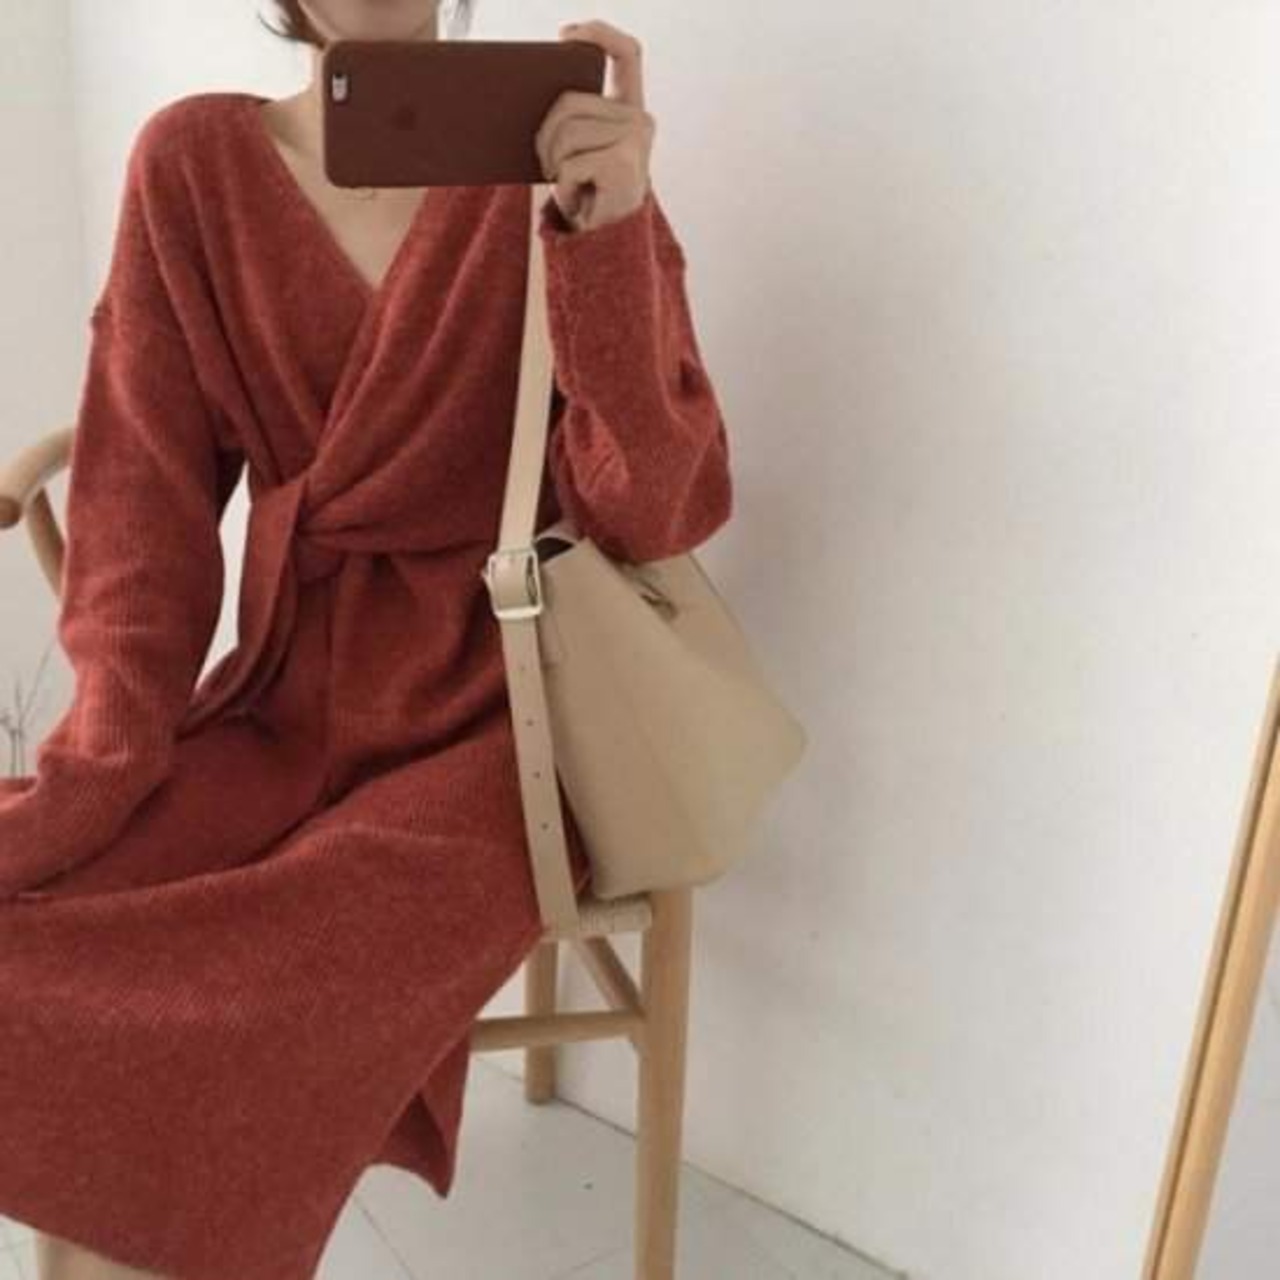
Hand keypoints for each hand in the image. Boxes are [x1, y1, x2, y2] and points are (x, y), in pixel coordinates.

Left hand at [535, 19, 654, 232]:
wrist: (606, 248)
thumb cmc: (588, 194)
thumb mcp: (581, 147)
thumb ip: (575, 115)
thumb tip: (528, 87)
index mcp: (630, 109)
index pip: (627, 54)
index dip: (599, 34)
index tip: (566, 37)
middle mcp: (640, 120)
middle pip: (570, 101)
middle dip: (545, 134)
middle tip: (547, 165)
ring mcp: (635, 141)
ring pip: (566, 133)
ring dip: (554, 165)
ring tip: (569, 186)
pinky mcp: (624, 165)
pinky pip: (571, 163)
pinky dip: (564, 186)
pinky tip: (578, 200)